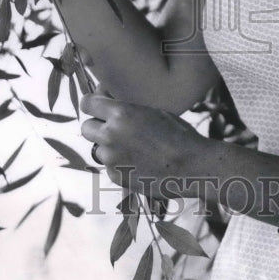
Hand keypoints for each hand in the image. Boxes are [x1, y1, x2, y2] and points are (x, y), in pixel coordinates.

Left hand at [80, 93, 210, 198]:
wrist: (192, 167)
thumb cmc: (178, 134)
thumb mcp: (153, 111)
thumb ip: (127, 108)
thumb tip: (108, 102)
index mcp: (121, 113)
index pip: (87, 103)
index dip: (91, 103)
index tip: (97, 106)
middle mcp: (110, 135)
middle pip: (85, 127)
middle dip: (96, 126)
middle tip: (113, 128)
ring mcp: (111, 158)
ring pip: (98, 149)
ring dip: (109, 147)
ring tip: (134, 149)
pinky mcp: (116, 177)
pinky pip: (109, 166)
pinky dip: (119, 164)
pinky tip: (139, 163)